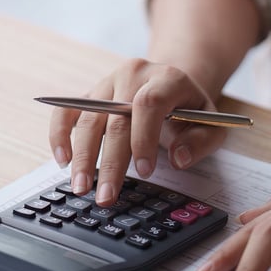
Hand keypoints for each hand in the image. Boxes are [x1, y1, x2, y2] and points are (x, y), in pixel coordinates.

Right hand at [48, 58, 227, 204]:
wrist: (169, 84)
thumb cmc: (189, 109)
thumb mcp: (210, 123)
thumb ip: (201, 141)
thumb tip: (178, 159)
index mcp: (167, 78)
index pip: (149, 103)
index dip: (143, 138)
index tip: (144, 172)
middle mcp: (133, 74)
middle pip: (115, 117)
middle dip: (110, 161)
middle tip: (106, 196)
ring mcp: (107, 83)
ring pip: (88, 118)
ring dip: (82, 156)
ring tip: (81, 187)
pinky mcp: (89, 94)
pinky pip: (67, 111)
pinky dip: (60, 135)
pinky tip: (62, 161)